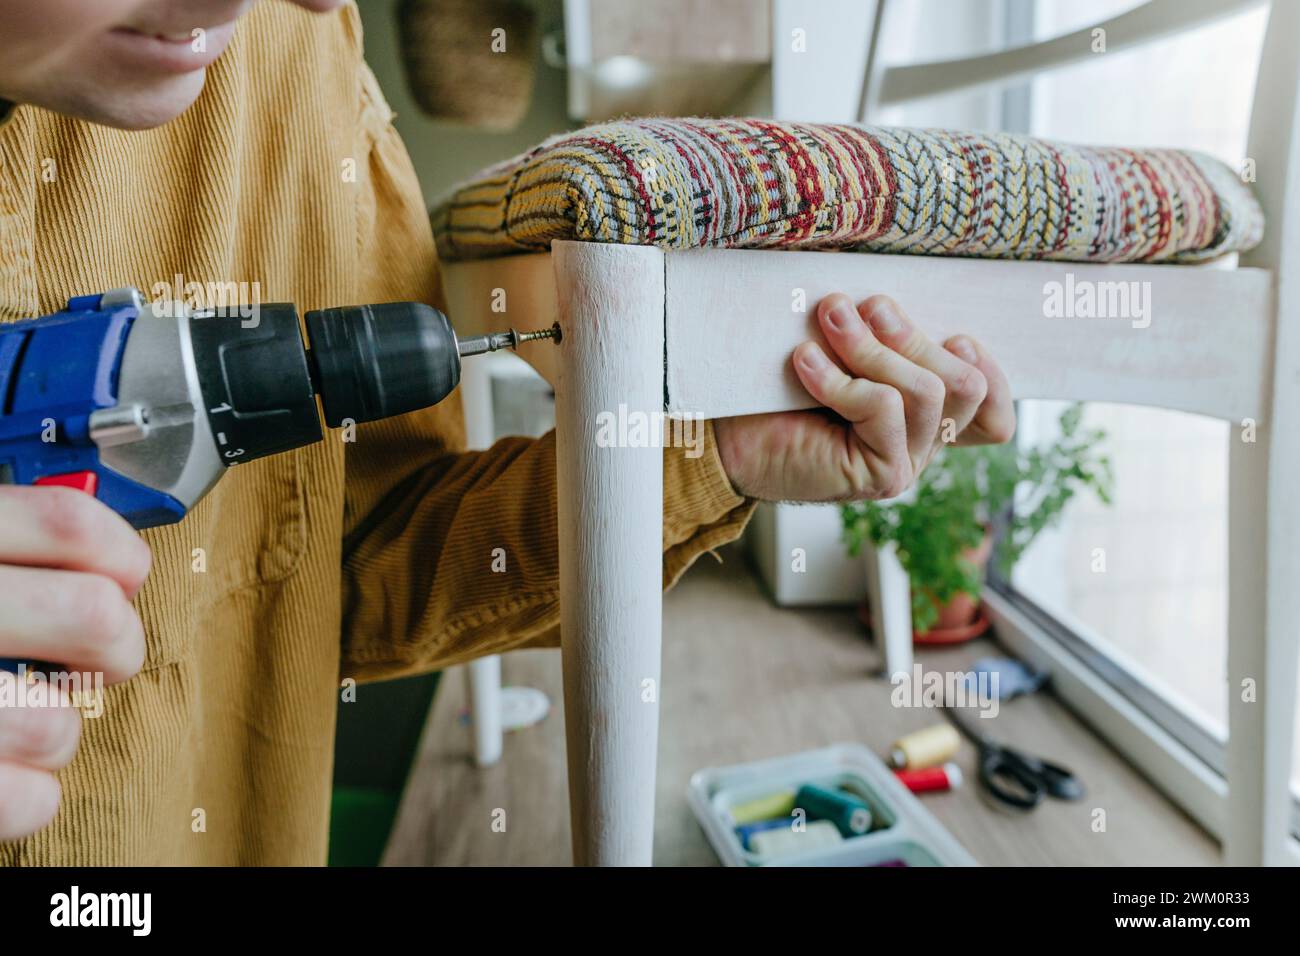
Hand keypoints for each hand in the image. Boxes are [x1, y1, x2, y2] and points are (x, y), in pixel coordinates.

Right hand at [0, 486, 149, 839]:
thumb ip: (12, 546)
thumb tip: (114, 566)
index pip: (68, 519)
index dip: (119, 554)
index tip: (124, 577)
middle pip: (93, 617)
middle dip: (114, 648)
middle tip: (97, 658)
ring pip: (56, 725)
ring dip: (54, 732)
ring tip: (23, 720)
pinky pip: (25, 802)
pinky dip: (28, 799)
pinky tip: (7, 775)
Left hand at [714, 293, 1014, 500]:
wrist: (724, 437)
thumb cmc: (777, 388)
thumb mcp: (843, 348)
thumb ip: (881, 333)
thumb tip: (887, 298)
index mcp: (924, 416)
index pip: (994, 411)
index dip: (991, 368)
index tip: (952, 333)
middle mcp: (924, 444)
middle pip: (965, 385)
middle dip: (913, 336)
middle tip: (861, 307)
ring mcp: (907, 463)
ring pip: (927, 391)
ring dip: (874, 348)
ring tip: (829, 320)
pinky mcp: (881, 475)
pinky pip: (884, 406)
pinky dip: (841, 376)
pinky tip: (804, 363)